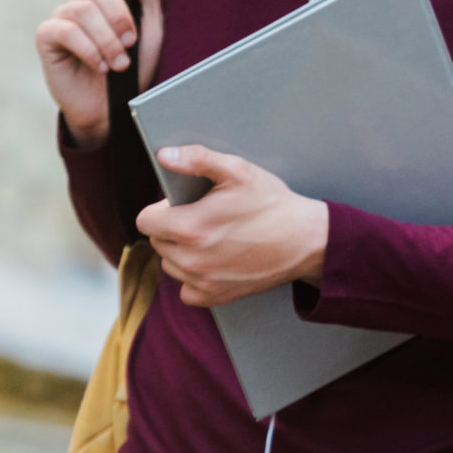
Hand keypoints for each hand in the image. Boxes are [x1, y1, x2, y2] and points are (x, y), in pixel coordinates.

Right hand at [35, 0, 163, 147]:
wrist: (115, 106)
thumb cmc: (135, 64)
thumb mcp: (151, 25)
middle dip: (120, 16)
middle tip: (131, 41)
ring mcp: (62, 16)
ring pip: (83, 10)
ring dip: (108, 39)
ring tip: (120, 62)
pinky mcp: (47, 37)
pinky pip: (65, 31)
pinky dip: (89, 50)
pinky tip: (100, 66)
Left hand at [135, 145, 328, 307]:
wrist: (307, 240)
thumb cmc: (273, 204)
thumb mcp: (239, 171)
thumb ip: (198, 159)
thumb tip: (165, 156)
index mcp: (188, 227)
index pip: (145, 221)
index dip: (162, 209)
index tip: (183, 206)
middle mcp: (190, 259)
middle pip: (158, 242)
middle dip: (173, 229)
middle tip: (205, 219)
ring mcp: (202, 280)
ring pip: (171, 265)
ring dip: (183, 253)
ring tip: (213, 240)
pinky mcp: (215, 296)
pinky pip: (186, 290)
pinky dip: (195, 278)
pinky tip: (216, 262)